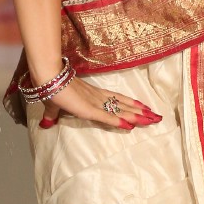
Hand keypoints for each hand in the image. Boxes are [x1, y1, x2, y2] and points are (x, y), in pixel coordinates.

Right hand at [37, 76, 161, 130]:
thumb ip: (52, 116)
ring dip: (137, 116)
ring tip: (152, 120)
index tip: (144, 108)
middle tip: (157, 117)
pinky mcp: (88, 109)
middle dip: (141, 112)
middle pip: (124, 105)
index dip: (131, 104)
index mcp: (92, 95)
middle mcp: (98, 98)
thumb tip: (45, 124)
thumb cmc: (50, 88)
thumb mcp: (53, 106)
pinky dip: (119, 122)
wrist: (47, 78)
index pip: (116, 100)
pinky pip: (107, 117)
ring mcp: (95, 102)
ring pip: (121, 110)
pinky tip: (131, 126)